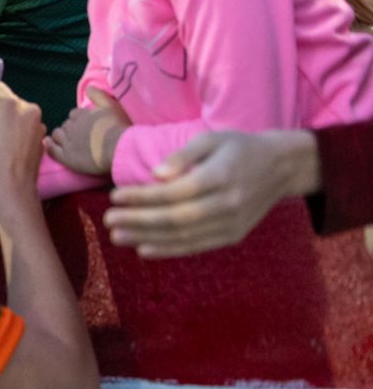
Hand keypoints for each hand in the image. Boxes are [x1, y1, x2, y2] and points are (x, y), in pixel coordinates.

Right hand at [0, 84, 46, 204]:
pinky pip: (27, 131)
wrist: (10, 184)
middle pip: (10, 104)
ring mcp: (38, 125)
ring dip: (11, 126)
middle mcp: (29, 109)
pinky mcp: (42, 139)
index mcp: (10, 103)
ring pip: (19, 118)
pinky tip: (10, 151)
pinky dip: (19, 137)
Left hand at [46, 88, 130, 177]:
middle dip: (70, 128)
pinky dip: (49, 145)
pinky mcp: (66, 157)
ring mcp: (67, 142)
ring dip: (60, 136)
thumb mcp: (110, 107)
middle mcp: (72, 127)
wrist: (118, 149)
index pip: (74, 114)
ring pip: (57, 135)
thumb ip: (99, 95)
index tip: (85, 125)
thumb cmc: (117, 128)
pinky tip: (48, 144)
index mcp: (82, 115)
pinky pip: (52, 149)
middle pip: (66, 125)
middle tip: (78, 135)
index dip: (79, 119)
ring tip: (65, 140)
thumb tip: (89, 87)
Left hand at [104, 130, 319, 257]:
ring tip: (117, 236)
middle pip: (176, 218)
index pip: (175, 192)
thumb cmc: (238, 148)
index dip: (143, 197)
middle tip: (108, 220)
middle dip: (138, 221)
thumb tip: (156, 175)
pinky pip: (197, 246)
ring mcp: (233, 224)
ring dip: (147, 238)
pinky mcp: (234, 236)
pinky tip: (144, 249)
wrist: (282, 167)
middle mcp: (228, 204)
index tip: (115, 196)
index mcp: (221, 177)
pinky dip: (169, 250)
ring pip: (184, 236)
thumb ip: (184, 156)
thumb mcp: (212, 139)